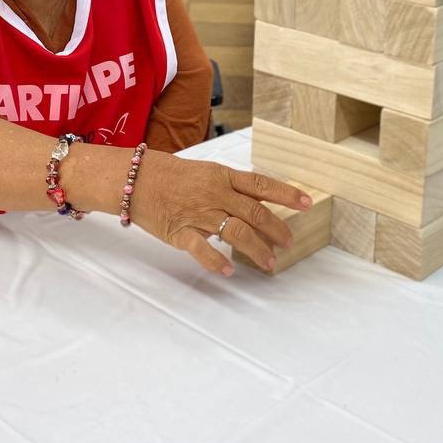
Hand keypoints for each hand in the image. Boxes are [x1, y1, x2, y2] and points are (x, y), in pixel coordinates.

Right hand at [130, 153, 311, 275]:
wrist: (135, 179)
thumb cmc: (170, 175)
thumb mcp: (206, 172)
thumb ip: (230, 187)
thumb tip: (257, 199)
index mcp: (222, 177)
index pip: (261, 184)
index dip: (286, 194)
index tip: (307, 202)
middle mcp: (215, 194)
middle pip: (255, 213)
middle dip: (277, 229)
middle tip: (290, 241)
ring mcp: (199, 214)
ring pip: (237, 233)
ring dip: (257, 249)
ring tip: (270, 262)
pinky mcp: (181, 232)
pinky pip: (202, 249)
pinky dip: (218, 261)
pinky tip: (230, 270)